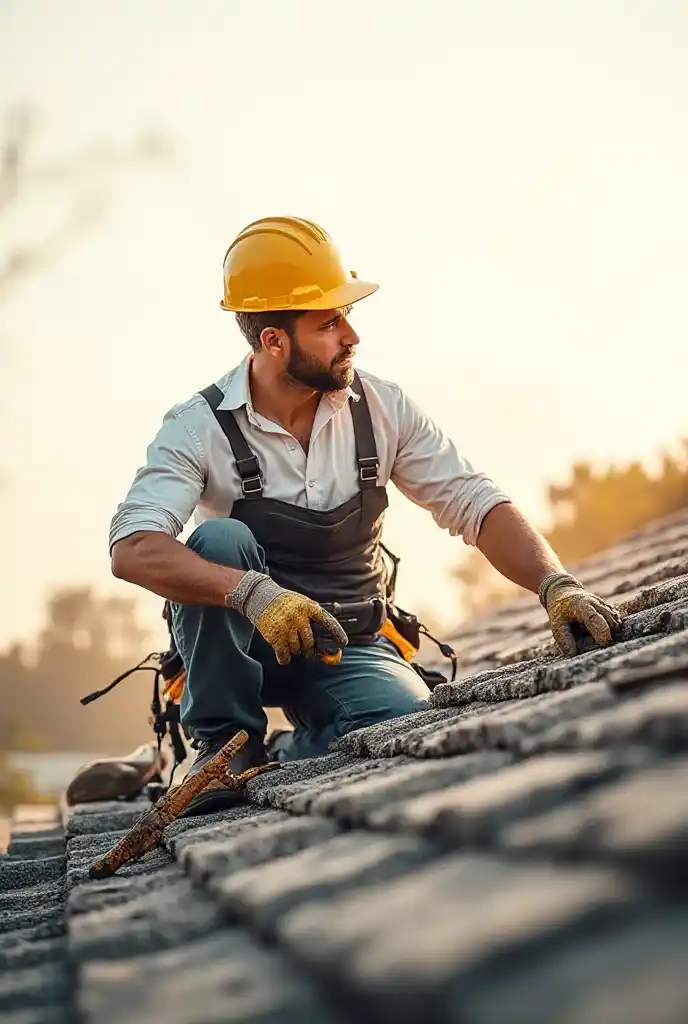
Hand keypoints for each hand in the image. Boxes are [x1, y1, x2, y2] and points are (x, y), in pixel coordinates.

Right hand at [224, 571, 347, 665]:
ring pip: (297, 649)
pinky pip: (285, 655)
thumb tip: (321, 645)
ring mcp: (287, 627)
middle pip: (310, 642)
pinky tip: (284, 654)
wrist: (261, 597)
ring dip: (295, 650)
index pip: (327, 622)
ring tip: (288, 641)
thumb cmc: (284, 602)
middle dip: (308, 649)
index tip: (343, 643)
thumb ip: (311, 619)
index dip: (337, 633)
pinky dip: (285, 658)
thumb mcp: (301, 603)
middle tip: (306, 649)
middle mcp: (299, 617)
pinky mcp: (275, 636)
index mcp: (309, 607)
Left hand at [543, 574, 621, 656]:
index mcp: (582, 606)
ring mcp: (603, 604)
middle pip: (610, 620)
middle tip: (600, 644)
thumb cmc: (559, 610)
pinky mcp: (607, 606)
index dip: (602, 632)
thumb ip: (564, 639)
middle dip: (609, 633)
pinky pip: (616, 618)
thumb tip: (573, 654)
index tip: (605, 644)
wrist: (563, 592)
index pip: (595, 619)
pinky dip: (613, 626)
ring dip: (612, 630)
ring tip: (599, 637)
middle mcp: (595, 603)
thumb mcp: (556, 624)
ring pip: (615, 619)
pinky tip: (603, 630)